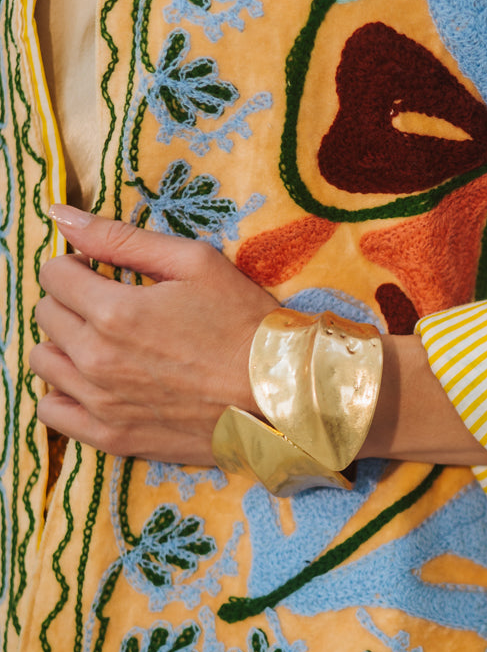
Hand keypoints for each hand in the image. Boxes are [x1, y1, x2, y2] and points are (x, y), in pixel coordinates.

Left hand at [30, 207, 277, 465]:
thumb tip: (60, 214)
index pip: (54, 275)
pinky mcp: (112, 437)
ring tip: (102, 341)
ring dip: (64, 344)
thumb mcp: (195, 262)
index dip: (77, 265)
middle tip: (110, 304)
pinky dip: (62, 392)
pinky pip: (52, 412)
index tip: (102, 271)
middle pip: (46, 316)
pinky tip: (92, 381)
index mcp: (114, 311)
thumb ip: (121, 237)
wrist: (278, 396)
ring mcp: (101, 403)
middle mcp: (97, 360)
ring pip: (43, 362)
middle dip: (71, 300)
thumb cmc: (245, 323)